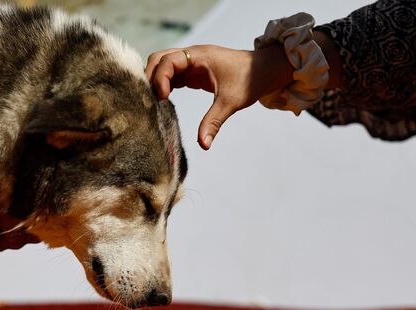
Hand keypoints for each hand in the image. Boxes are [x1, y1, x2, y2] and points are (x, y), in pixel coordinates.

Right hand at [146, 44, 293, 149]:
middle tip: (149, 101)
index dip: (159, 79)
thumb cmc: (250, 81)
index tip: (163, 99)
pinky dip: (164, 85)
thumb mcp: (230, 103)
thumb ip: (213, 123)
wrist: (266, 71)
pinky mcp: (194, 72)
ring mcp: (191, 63)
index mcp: (198, 56)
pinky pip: (171, 75)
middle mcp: (192, 56)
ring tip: (154, 103)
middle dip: (150, 77)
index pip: (167, 61)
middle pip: (158, 59)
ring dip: (155, 81)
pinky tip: (164, 102)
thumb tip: (203, 146)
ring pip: (162, 65)